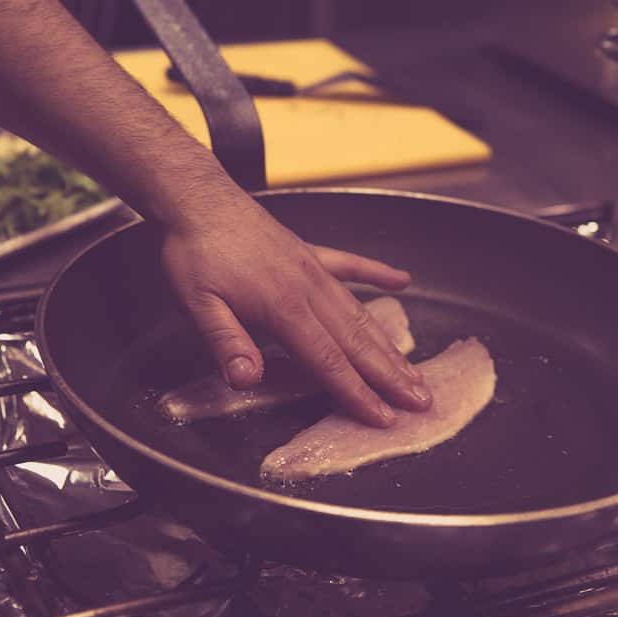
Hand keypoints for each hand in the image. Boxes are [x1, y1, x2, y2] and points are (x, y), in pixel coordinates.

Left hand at [160, 187, 431, 426]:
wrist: (201, 199)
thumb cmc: (196, 253)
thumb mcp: (198, 303)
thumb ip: (226, 343)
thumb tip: (248, 380)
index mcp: (283, 306)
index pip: (328, 360)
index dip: (357, 392)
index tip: (385, 417)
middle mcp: (308, 288)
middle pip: (357, 341)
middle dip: (391, 376)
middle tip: (422, 402)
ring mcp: (313, 268)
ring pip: (360, 312)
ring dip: (389, 343)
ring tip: (415, 369)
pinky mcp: (309, 252)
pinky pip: (351, 265)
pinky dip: (378, 274)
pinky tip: (401, 281)